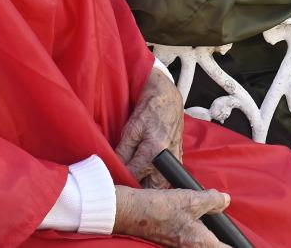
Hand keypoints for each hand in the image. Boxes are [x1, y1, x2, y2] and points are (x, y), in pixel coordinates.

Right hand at [113, 185, 229, 247]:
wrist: (132, 213)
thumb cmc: (160, 208)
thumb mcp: (192, 199)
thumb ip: (213, 200)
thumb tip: (226, 200)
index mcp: (199, 242)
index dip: (236, 247)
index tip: (245, 245)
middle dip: (221, 243)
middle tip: (231, 238)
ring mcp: (180, 247)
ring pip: (202, 245)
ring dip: (209, 239)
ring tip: (215, 229)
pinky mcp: (172, 243)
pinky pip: (191, 243)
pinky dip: (198, 236)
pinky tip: (197, 224)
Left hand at [116, 68, 185, 187]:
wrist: (168, 99)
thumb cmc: (149, 111)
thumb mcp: (131, 130)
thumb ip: (123, 152)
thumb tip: (115, 169)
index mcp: (153, 151)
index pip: (133, 176)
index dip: (121, 180)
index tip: (111, 184)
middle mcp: (167, 158)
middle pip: (152, 187)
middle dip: (138, 191)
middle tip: (125, 189)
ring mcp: (175, 158)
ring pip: (162, 184)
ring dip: (150, 187)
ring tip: (136, 185)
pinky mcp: (178, 156)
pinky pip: (169, 176)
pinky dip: (158, 180)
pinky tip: (148, 178)